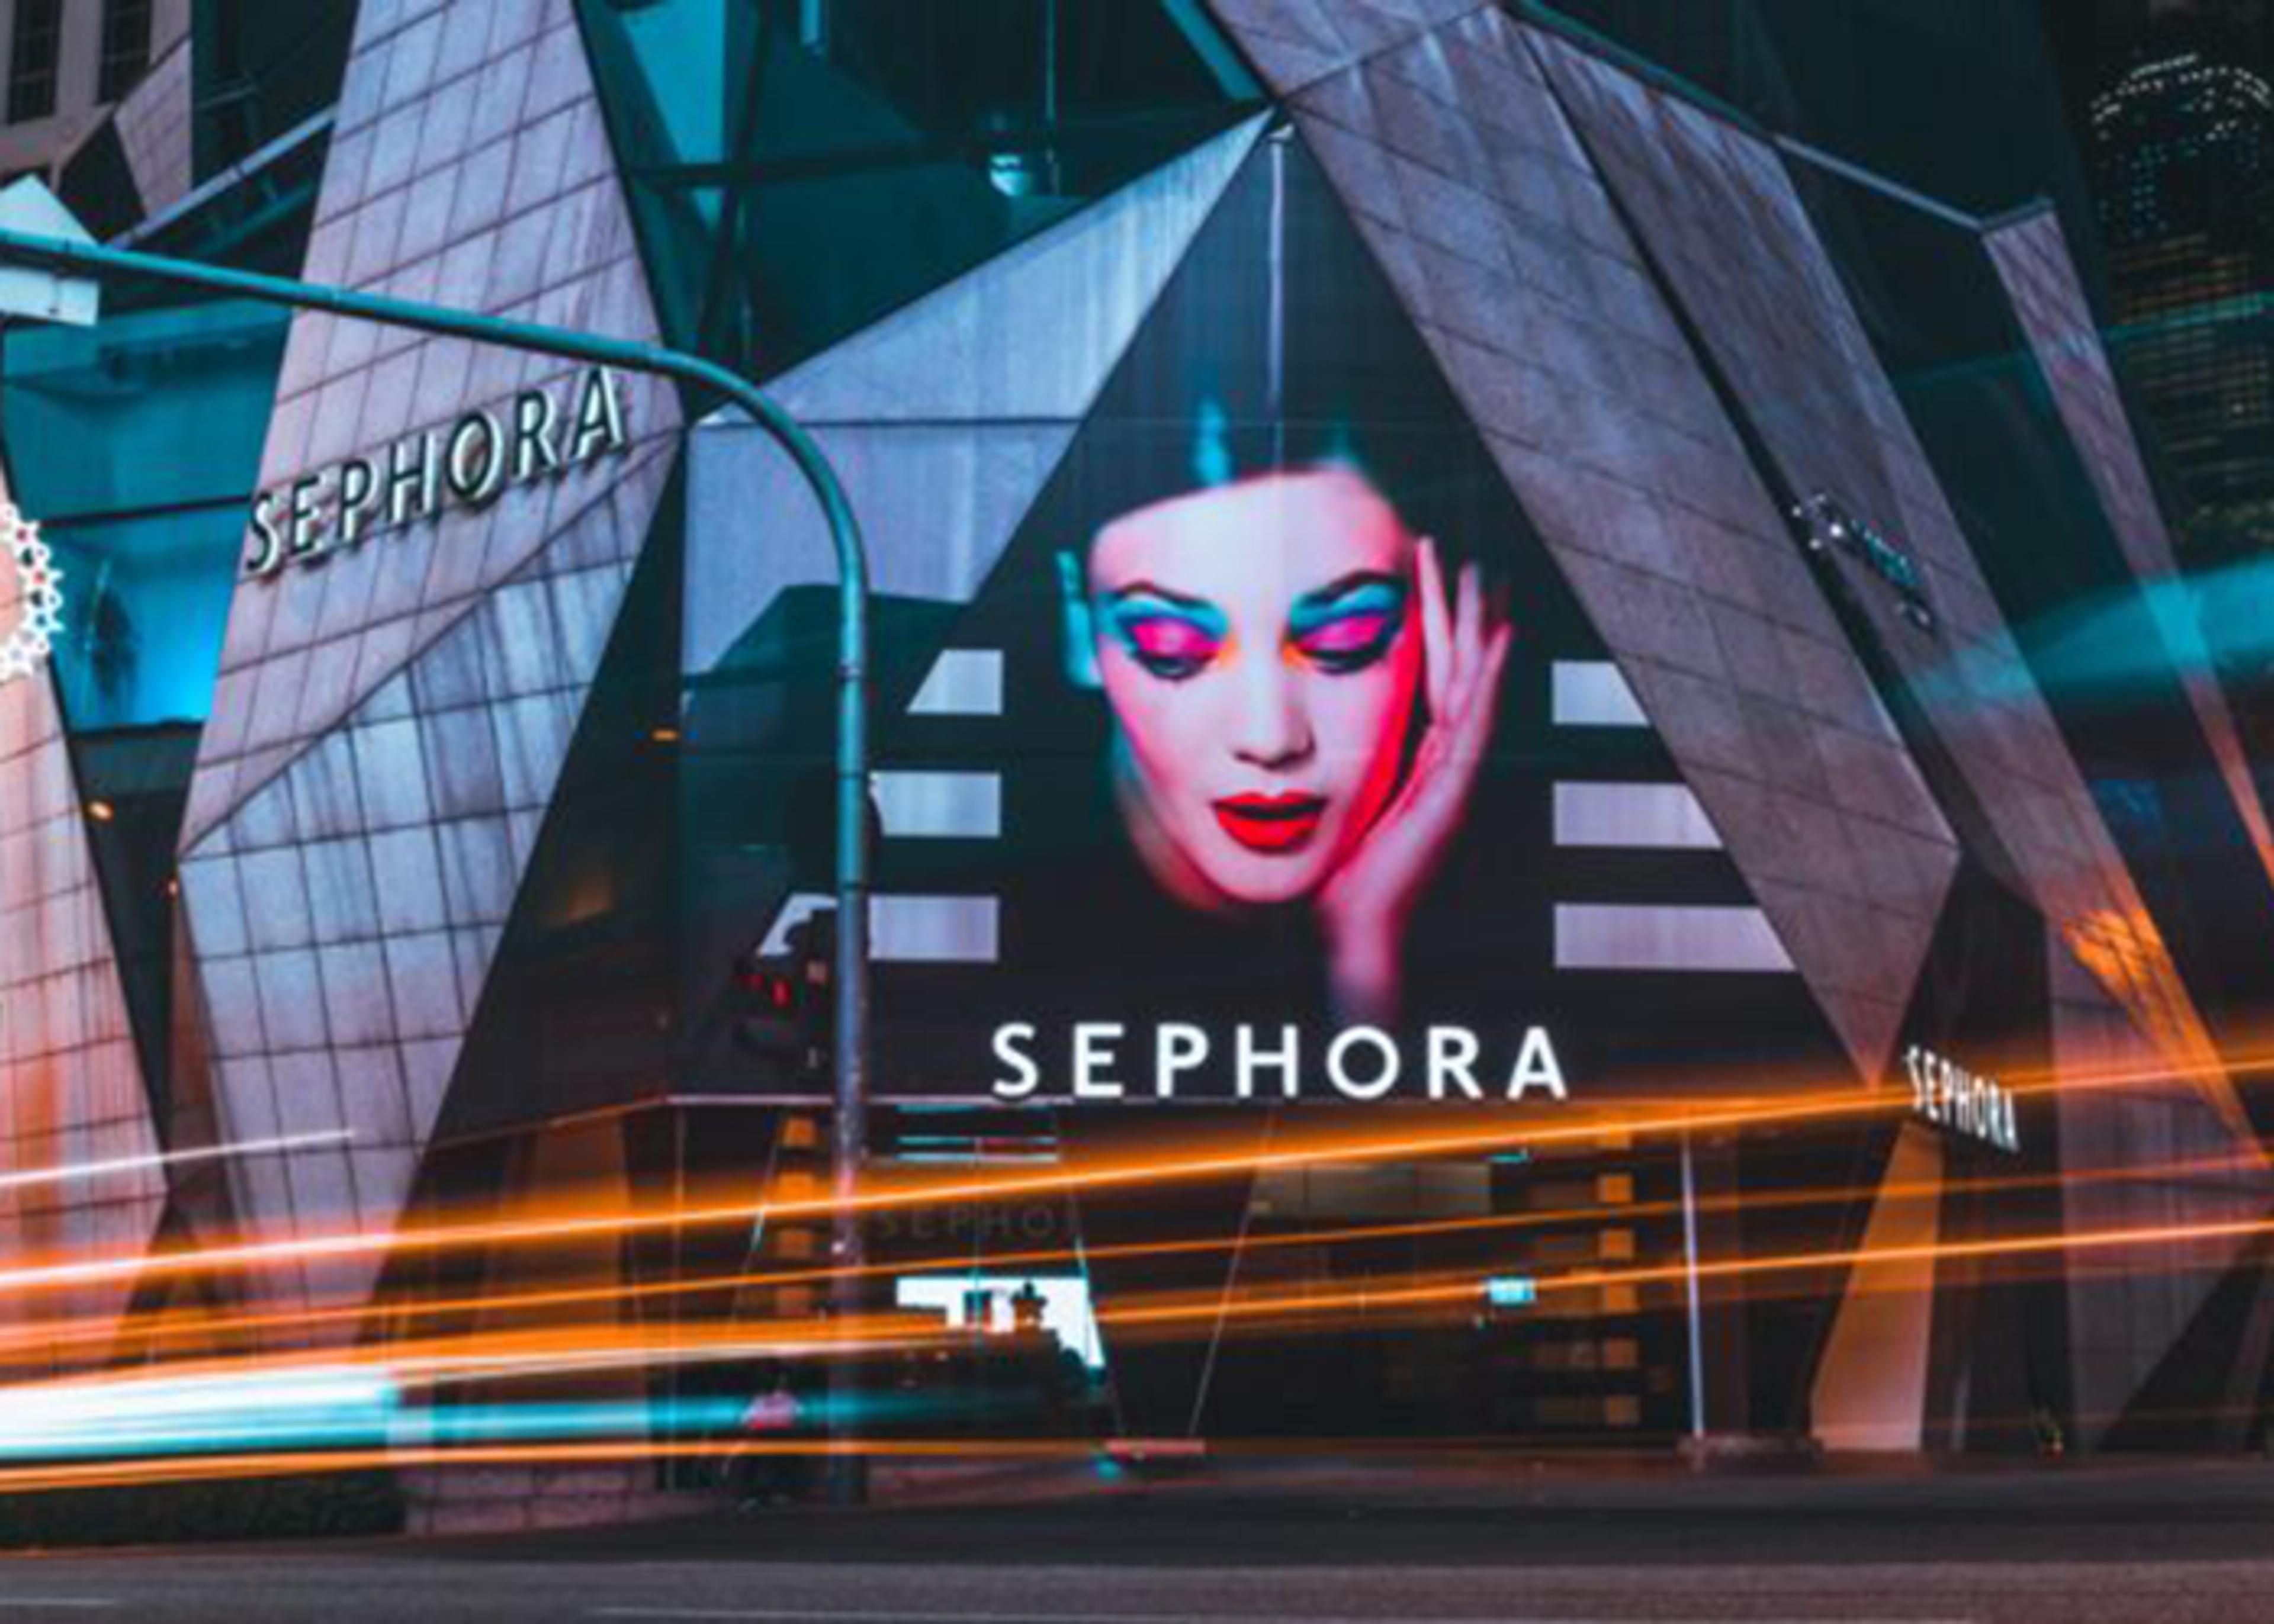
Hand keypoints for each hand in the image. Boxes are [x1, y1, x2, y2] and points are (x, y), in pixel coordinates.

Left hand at [1318, 538, 1512, 1023]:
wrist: (1353, 926)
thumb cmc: (1337, 873)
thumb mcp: (1335, 801)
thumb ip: (1334, 765)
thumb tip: (1295, 733)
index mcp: (1419, 759)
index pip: (1431, 678)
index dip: (1431, 627)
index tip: (1424, 575)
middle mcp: (1444, 760)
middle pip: (1458, 668)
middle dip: (1458, 610)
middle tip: (1458, 554)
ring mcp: (1454, 773)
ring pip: (1472, 682)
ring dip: (1476, 627)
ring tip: (1482, 575)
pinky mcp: (1453, 788)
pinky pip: (1475, 719)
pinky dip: (1489, 677)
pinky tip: (1499, 638)